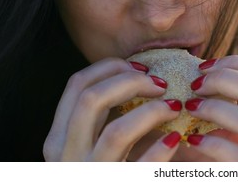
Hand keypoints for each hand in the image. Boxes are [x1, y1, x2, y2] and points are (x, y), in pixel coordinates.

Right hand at [43, 58, 180, 160]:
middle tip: (162, 84)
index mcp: (60, 136)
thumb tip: (144, 73)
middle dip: (131, 82)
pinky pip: (140, 168)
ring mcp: (90, 174)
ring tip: (174, 107)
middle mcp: (66, 155)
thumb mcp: (97, 139)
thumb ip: (109, 112)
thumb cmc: (112, 165)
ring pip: (116, 132)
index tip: (141, 67)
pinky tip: (176, 138)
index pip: (76, 84)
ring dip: (151, 112)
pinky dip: (161, 150)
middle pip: (91, 99)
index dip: (111, 67)